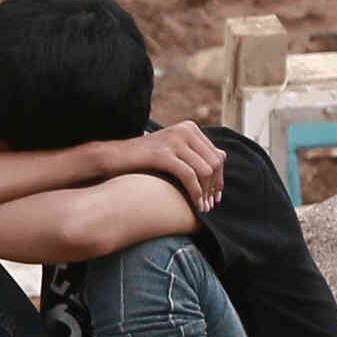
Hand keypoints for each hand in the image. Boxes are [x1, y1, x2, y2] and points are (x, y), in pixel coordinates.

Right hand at [99, 120, 225, 210]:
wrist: (114, 157)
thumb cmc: (144, 159)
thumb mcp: (173, 151)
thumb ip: (196, 152)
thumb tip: (223, 156)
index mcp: (189, 128)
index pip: (217, 156)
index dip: (219, 178)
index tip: (215, 197)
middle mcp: (185, 130)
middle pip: (214, 163)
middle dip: (214, 187)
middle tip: (211, 205)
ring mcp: (175, 140)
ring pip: (205, 170)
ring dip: (206, 193)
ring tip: (203, 208)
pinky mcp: (164, 154)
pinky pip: (190, 176)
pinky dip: (196, 192)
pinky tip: (196, 205)